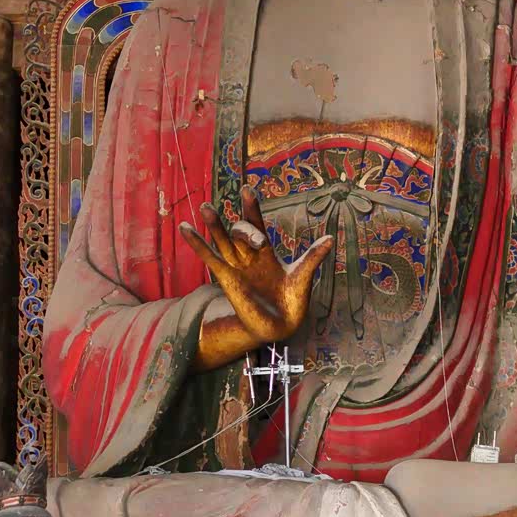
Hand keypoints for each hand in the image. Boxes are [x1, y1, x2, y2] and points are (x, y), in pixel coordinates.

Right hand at [181, 188, 332, 371]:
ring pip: (222, 240)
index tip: (247, 190)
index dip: (252, 208)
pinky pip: (209, 258)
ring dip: (214, 224)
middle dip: (246, 229)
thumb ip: (313, 257)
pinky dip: (197, 244)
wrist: (281, 326)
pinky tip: (185, 228)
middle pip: (240, 232)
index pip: (257, 224)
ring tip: (206, 207)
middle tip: (257, 240)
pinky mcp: (227, 279)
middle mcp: (249, 256)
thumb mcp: (303, 276)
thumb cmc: (293, 301)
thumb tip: (331, 238)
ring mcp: (236, 266)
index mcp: (267, 252)